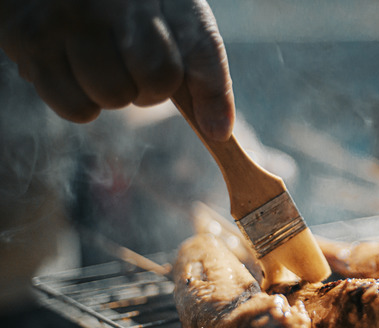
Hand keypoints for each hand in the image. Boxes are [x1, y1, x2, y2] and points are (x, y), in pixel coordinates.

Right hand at [0, 0, 234, 140]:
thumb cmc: (117, 1)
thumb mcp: (168, 13)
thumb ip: (200, 65)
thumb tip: (219, 132)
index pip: (201, 46)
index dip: (211, 91)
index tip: (216, 130)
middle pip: (157, 80)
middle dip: (150, 86)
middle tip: (129, 63)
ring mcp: (69, 16)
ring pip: (114, 96)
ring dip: (112, 95)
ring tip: (97, 63)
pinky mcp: (29, 39)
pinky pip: (74, 108)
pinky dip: (79, 104)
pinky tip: (72, 71)